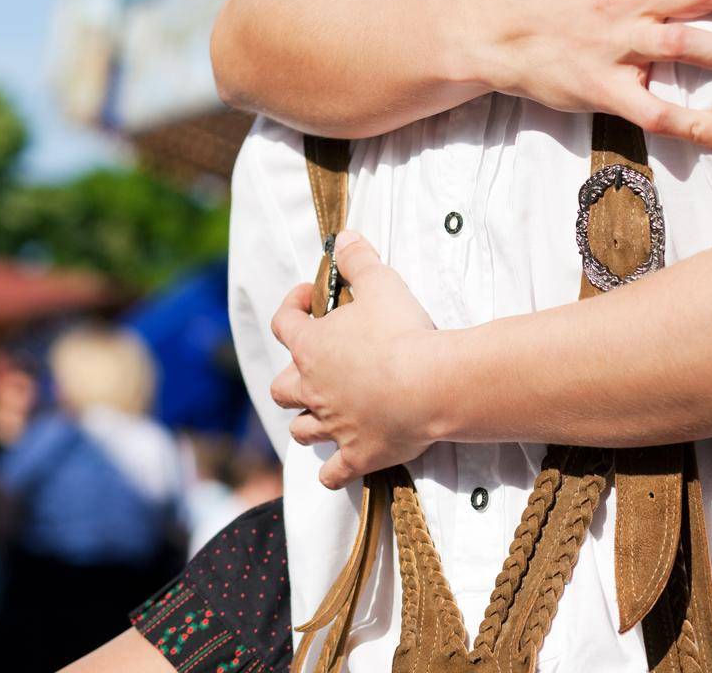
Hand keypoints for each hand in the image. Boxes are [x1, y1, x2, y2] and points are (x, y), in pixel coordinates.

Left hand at [271, 233, 439, 488]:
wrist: (429, 384)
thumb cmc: (401, 331)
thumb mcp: (380, 282)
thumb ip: (358, 259)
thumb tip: (343, 237)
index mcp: (311, 347)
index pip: (284, 322)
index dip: (292, 305)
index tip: (309, 297)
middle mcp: (313, 389)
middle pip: (282, 388)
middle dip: (292, 377)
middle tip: (316, 365)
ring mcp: (333, 426)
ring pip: (302, 430)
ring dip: (308, 422)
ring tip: (325, 413)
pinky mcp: (357, 456)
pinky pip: (333, 473)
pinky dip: (333, 471)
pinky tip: (340, 467)